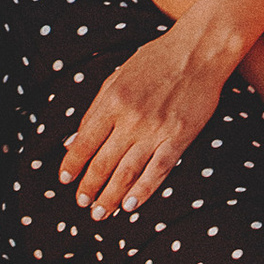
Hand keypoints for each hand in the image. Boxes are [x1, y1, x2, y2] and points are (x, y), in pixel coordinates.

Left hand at [59, 23, 225, 218]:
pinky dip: (143, 190)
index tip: (65, 180)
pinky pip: (158, 170)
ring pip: (127, 172)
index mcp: (112, 101)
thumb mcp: (116, 78)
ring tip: (101, 212)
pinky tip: (130, 205)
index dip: (72, 164)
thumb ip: (94, 110)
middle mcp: (131, 118)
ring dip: (111, 196)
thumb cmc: (155, 60)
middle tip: (83, 204)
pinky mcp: (179, 136)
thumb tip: (72, 140)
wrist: (198, 50)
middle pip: (103, 162)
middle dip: (90, 187)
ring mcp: (156, 130)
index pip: (84, 141)